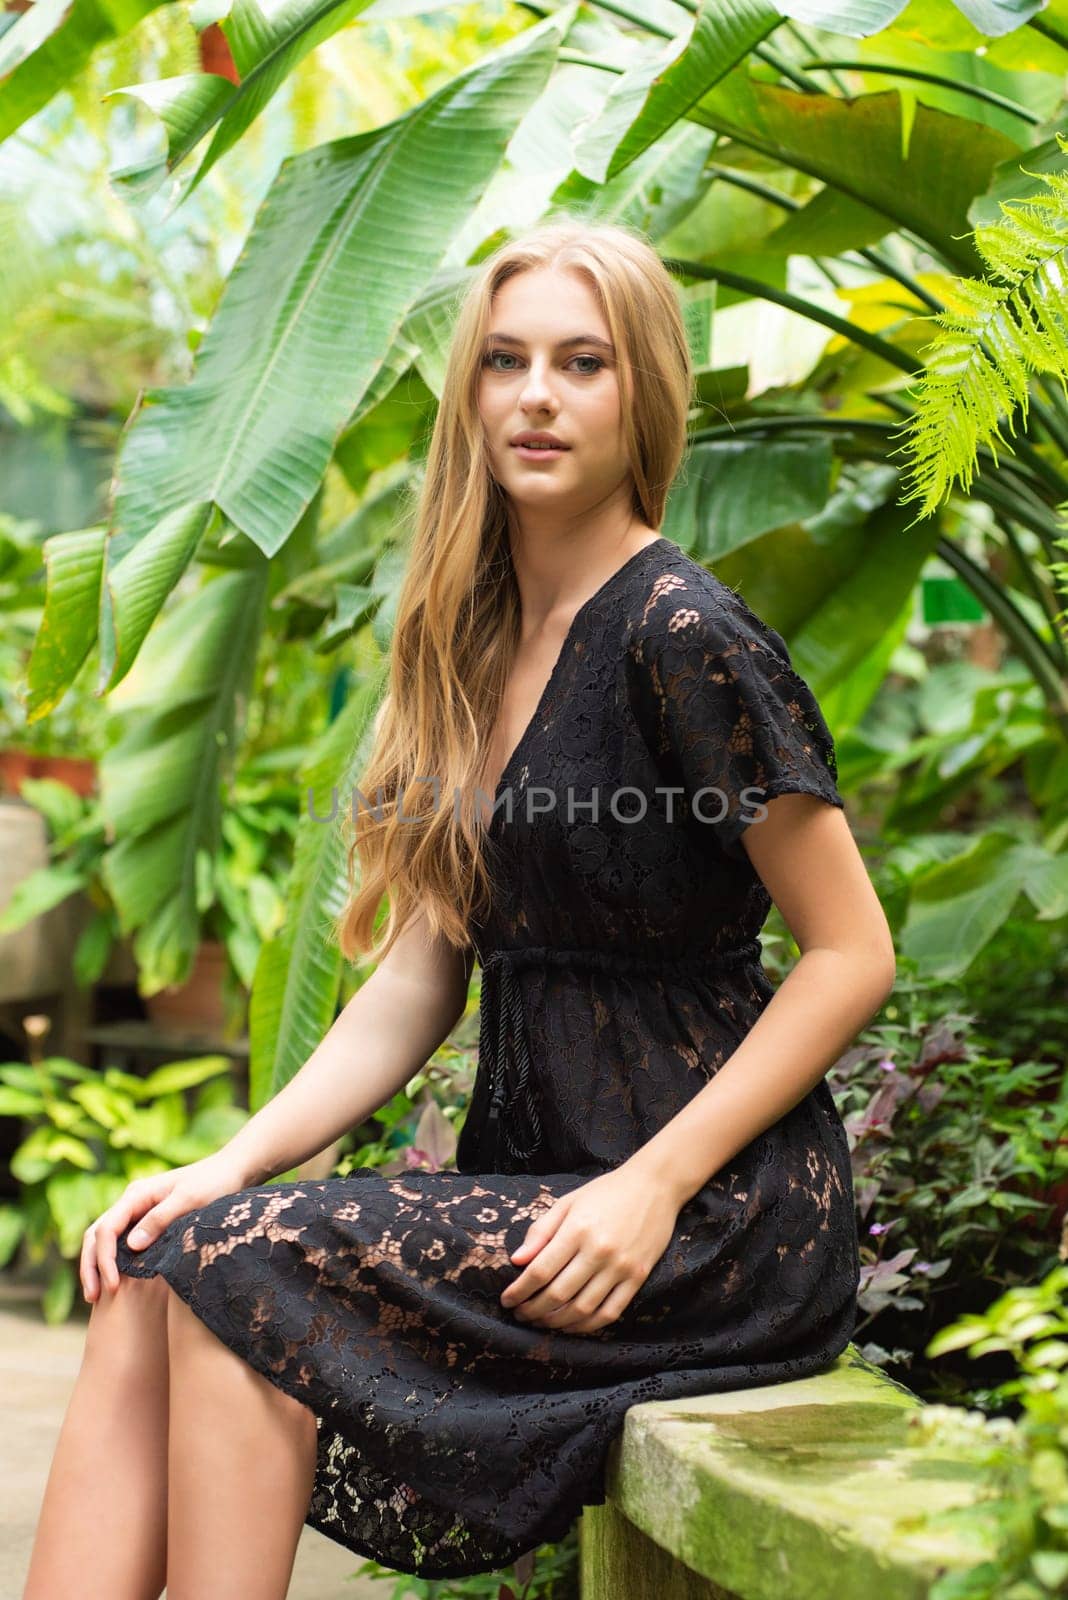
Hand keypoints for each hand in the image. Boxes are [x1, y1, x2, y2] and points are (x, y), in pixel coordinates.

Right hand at [79, 1151, 247, 1302]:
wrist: (231, 1171)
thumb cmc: (213, 1182)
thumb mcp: (189, 1199)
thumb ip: (160, 1220)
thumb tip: (130, 1246)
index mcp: (136, 1194)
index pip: (106, 1229)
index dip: (104, 1259)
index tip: (112, 1286)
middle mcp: (132, 1202)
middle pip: (97, 1235)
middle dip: (91, 1266)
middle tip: (92, 1299)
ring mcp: (138, 1211)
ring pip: (105, 1240)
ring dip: (97, 1266)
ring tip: (97, 1297)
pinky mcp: (148, 1221)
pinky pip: (121, 1242)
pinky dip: (113, 1262)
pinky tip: (116, 1283)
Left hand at [499, 1165, 679, 1334]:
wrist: (654, 1186)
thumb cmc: (606, 1192)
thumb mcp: (568, 1202)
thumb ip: (541, 1231)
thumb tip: (516, 1261)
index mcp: (577, 1229)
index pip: (540, 1271)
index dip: (519, 1291)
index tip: (507, 1300)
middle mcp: (599, 1251)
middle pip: (558, 1294)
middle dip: (533, 1310)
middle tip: (520, 1315)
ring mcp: (621, 1267)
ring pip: (582, 1309)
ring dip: (556, 1322)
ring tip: (541, 1322)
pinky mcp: (638, 1277)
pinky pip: (610, 1312)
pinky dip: (587, 1325)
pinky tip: (572, 1325)